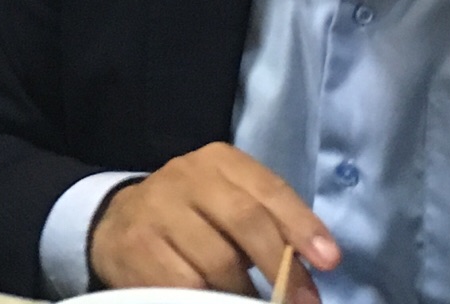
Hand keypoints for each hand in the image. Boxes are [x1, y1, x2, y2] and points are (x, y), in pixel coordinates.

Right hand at [89, 143, 339, 299]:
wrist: (120, 222)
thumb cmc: (195, 215)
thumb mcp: (230, 202)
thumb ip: (269, 222)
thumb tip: (314, 265)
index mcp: (219, 161)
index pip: (268, 189)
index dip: (301, 224)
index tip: (329, 260)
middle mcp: (186, 176)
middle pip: (244, 220)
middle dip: (281, 265)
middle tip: (303, 300)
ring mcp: (158, 210)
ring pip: (217, 260)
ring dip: (245, 292)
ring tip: (256, 303)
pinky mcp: (137, 247)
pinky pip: (185, 284)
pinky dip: (209, 299)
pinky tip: (218, 302)